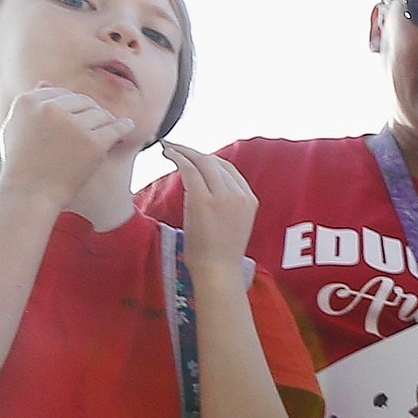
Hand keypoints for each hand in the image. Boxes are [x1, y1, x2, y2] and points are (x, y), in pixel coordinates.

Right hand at [0, 86, 130, 205]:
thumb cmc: (20, 164)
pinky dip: (123, 127)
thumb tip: (45, 82)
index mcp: (29, 101)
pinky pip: (114, 128)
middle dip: (89, 112)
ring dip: (104, 121)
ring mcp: (73, 125)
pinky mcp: (93, 142)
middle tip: (95, 124)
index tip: (78, 116)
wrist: (30, 193)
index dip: (72, 106)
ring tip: (106, 130)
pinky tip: (128, 126)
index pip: (60, 93)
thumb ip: (30, 106)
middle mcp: (50, 108)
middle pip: (82, 101)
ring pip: (100, 113)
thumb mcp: (14, 128)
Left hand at [155, 141, 254, 267]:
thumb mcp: (233, 224)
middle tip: (175, 147)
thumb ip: (227, 204)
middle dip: (193, 152)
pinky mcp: (203, 199)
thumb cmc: (220, 253)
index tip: (192, 157)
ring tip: (168, 148)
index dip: (208, 160)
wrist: (218, 270)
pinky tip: (167, 154)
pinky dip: (177, 157)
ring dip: (183, 151)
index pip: (228, 170)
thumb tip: (208, 190)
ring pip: (202, 162)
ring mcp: (223, 196)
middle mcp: (239, 194)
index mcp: (249, 199)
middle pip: (215, 162)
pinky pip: (189, 169)